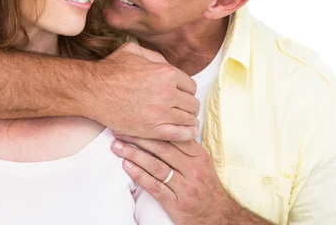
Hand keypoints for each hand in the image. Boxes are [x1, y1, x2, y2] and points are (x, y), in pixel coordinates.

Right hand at [92, 42, 199, 141]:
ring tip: (185, 119)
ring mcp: (160, 113)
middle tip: (183, 108)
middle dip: (189, 105)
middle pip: (191, 103)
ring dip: (188, 119)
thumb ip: (155, 56)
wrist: (92, 90)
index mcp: (166, 73)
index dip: (187, 90)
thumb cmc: (110, 69)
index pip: (190, 86)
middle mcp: (167, 93)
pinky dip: (187, 133)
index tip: (182, 94)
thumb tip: (167, 65)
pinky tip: (189, 131)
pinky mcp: (151, 129)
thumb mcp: (133, 50)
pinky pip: (179, 134)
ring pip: (188, 119)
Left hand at [111, 135, 269, 224]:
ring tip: (117, 146)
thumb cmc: (206, 186)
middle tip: (120, 130)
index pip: (173, 136)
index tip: (135, 120)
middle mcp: (192, 169)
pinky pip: (154, 186)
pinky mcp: (176, 203)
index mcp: (198, 156)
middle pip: (161, 148)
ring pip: (156, 166)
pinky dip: (139, 175)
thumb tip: (165, 128)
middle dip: (138, 137)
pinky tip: (126, 166)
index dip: (152, 127)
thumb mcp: (202, 164)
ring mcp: (184, 186)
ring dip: (134, 154)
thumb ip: (186, 148)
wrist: (218, 215)